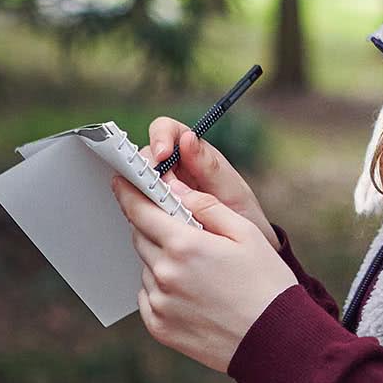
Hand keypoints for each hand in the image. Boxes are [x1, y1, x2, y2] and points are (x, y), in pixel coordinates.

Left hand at [112, 176, 296, 372]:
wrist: (274, 340)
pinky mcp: (159, 327)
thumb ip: (207, 206)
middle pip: (140, 236)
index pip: (141, 211)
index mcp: (184, 245)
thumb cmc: (265, 282)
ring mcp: (159, 303)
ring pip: (146, 266)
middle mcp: (164, 274)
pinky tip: (191, 289)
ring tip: (197, 267)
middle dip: (152, 224)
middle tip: (178, 226)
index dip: (129, 193)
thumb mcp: (245, 232)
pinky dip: (161, 286)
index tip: (122, 182)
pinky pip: (148, 295)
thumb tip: (176, 189)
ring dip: (160, 257)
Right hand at [144, 115, 280, 250]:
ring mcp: (164, 191)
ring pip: (137, 182)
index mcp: (195, 154)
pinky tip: (151, 222)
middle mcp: (176, 169)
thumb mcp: (232, 191)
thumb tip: (188, 139)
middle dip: (144, 168)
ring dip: (140, 192)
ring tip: (154, 207)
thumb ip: (209, 167)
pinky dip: (140, 213)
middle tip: (151, 186)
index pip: (167, 130)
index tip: (162, 154)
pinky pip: (139, 208)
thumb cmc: (243, 216)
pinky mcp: (156, 214)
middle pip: (145, 155)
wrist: (245, 253)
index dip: (160, 138)